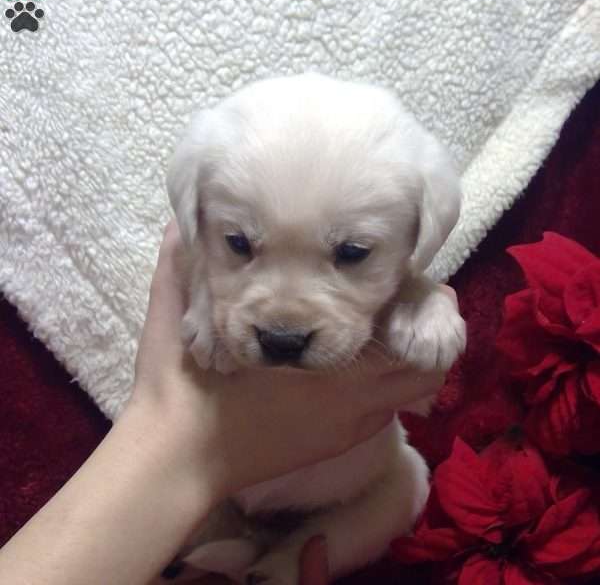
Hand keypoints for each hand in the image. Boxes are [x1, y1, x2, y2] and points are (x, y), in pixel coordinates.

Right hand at [130, 221, 447, 498]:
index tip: (407, 282)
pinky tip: (352, 371)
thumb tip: (183, 222)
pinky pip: (384, 412)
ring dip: (404, 362)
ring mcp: (348, 428)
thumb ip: (183, 263)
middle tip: (400, 307)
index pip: (408, 330)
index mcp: (329, 364)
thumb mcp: (178, 316)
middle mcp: (353, 400)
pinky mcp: (337, 445)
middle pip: (426, 367)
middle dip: (422, 333)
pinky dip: (384, 388)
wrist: (179, 462)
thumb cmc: (186, 389)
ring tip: (379, 335)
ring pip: (408, 393)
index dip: (422, 302)